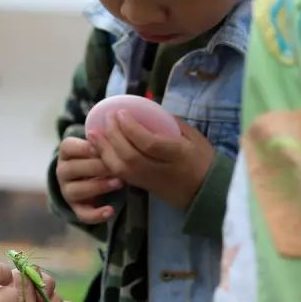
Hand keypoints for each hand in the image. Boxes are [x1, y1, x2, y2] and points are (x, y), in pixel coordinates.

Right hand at [56, 136, 122, 223]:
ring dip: (98, 186)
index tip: (102, 147)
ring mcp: (67, 190)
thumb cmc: (98, 154)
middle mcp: (63, 171)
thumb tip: (118, 130)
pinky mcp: (75, 207)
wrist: (89, 175)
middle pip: (74, 169)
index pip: (68, 147)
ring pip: (77, 190)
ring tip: (119, 183)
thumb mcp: (98, 144)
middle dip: (98, 166)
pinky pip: (82, 214)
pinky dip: (96, 215)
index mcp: (66, 152)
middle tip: (118, 165)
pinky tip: (110, 211)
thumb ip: (103, 140)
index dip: (85, 147)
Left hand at [90, 110, 214, 209]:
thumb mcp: (194, 137)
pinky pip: (121, 175)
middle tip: (106, 118)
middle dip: (114, 136)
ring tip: (94, 133)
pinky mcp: (143, 188)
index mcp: (177, 155)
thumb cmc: (203, 160)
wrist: (206, 193)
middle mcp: (160, 170)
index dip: (131, 128)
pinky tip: (100, 149)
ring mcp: (150, 181)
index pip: (148, 143)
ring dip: (104, 150)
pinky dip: (107, 161)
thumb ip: (172, 123)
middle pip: (130, 156)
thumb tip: (149, 108)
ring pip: (121, 169)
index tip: (120, 112)